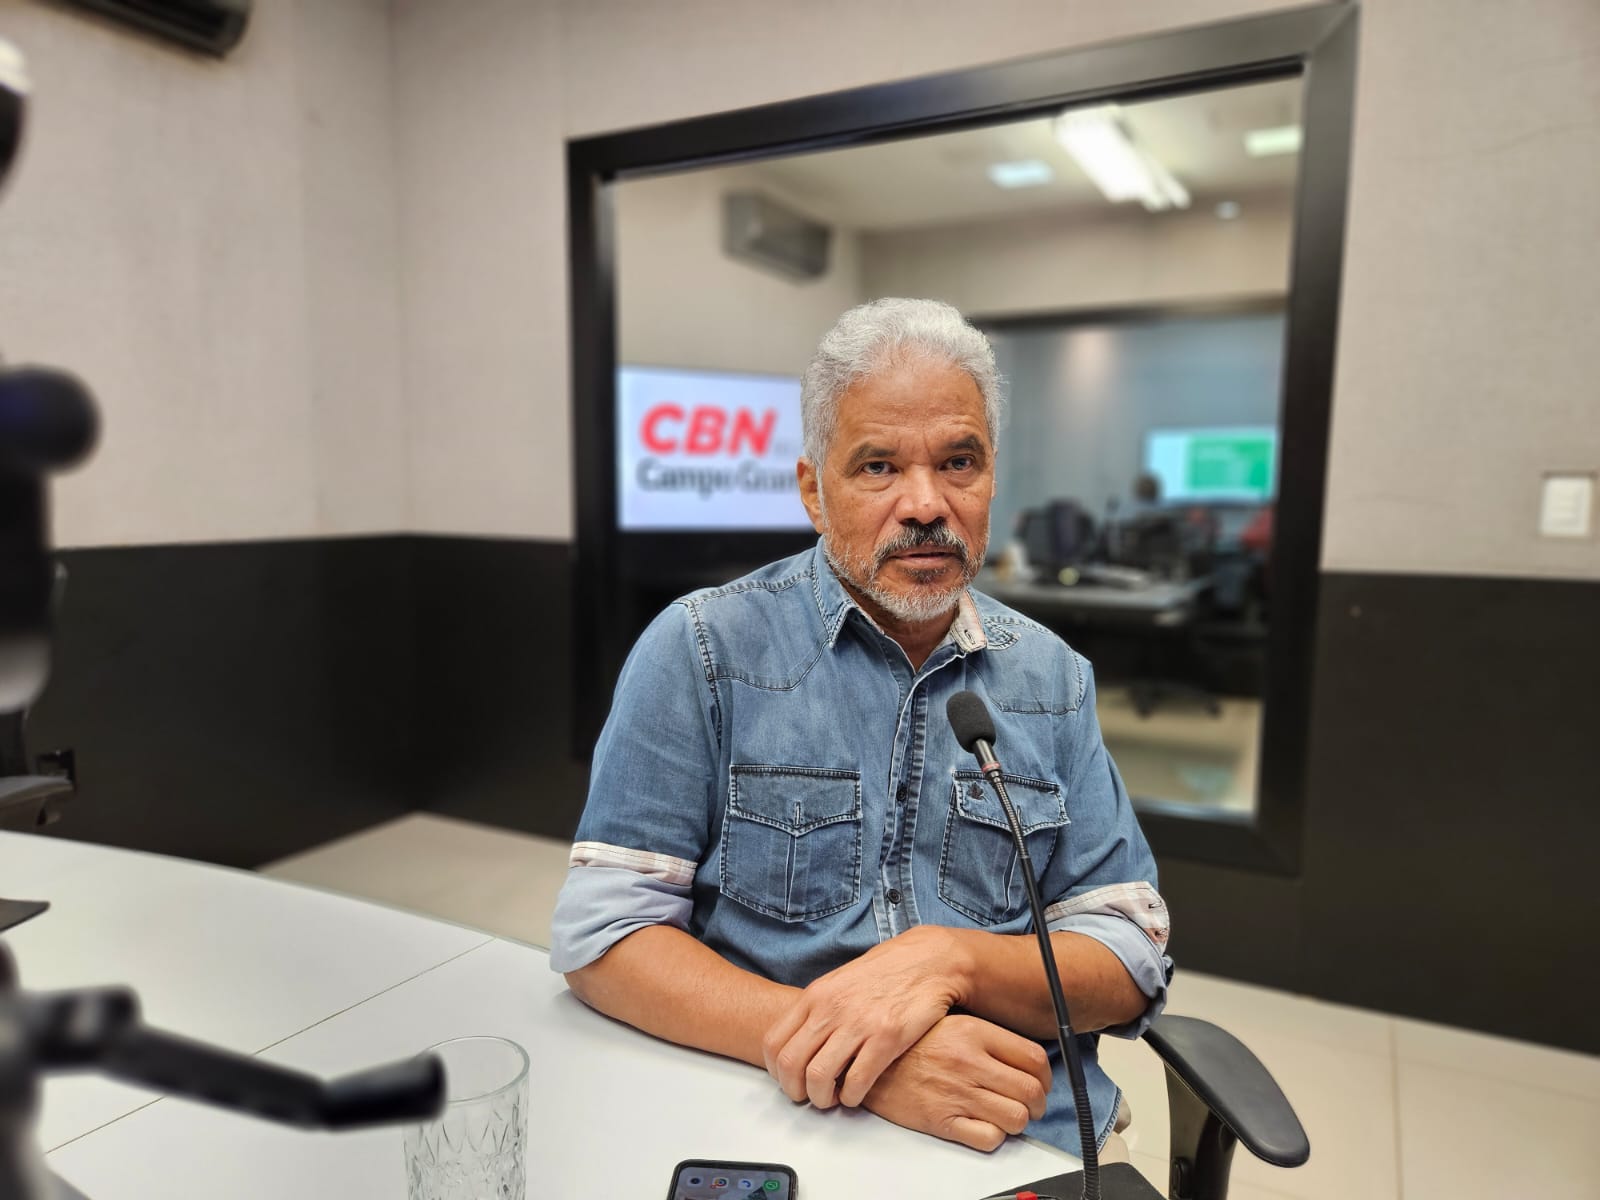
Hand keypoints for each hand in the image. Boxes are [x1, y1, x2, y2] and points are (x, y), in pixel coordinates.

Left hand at [762, 925, 971, 1108]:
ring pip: (819, 1077)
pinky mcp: (887, 1037)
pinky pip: (857, 1081)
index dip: (776, 1071)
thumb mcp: (840, 982)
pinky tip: (856, 1094)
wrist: (928, 960)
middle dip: (795, 1090)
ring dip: (822, 1098)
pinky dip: (852, 1097)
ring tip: (833, 1098)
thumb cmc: (885, 973)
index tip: (790, 1080)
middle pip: (791, 1064)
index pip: (773, 1042)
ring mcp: (858, 1023)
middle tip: (809, 1096)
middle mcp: (831, 1009)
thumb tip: (799, 1040)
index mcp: (816, 996)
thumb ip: (818, 1008)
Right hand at [862, 1014, 1051, 1151]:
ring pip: (1016, 1118)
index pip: (1034, 1059)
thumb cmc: (909, 1044)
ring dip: (1017, 1122)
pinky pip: (989, 1139)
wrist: (868, 1062)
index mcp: (974, 1033)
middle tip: (1027, 1104)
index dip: (1045, 1077)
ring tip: (1006, 1116)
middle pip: (1031, 1092)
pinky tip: (984, 1126)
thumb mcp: (952, 1023)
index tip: (1040, 1082)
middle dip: (1037, 1104)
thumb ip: (989, 1037)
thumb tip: (1024, 1059)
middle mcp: (969, 1062)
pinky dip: (994, 1137)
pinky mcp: (942, 1121)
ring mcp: (956, 1093)